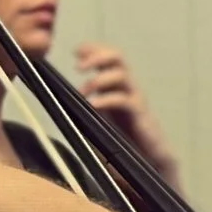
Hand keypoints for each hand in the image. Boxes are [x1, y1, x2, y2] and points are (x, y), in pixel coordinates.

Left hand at [77, 43, 182, 185]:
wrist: (149, 162)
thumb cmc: (125, 142)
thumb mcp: (99, 121)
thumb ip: (85, 110)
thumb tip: (62, 102)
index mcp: (117, 87)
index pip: (108, 58)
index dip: (93, 49)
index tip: (76, 50)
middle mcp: (127, 88)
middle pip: (117, 57)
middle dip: (97, 56)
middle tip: (78, 66)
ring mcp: (135, 99)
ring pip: (121, 74)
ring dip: (99, 78)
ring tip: (84, 90)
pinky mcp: (140, 115)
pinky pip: (124, 100)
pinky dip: (107, 99)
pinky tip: (94, 105)